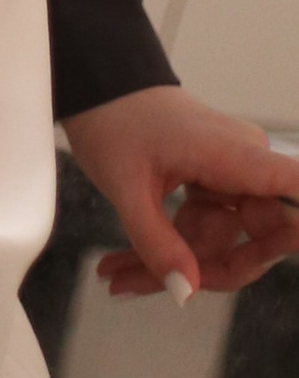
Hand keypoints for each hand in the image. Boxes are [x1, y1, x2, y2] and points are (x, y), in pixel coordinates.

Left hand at [65, 84, 298, 298]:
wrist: (98, 84)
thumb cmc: (113, 119)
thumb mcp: (126, 186)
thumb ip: (156, 242)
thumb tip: (185, 293)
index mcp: (238, 156)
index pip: (297, 189)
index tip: (294, 245)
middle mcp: (248, 165)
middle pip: (255, 241)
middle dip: (199, 273)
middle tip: (131, 286)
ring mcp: (234, 176)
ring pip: (223, 242)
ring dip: (172, 265)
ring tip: (113, 276)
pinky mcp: (217, 183)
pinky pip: (207, 229)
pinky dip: (170, 247)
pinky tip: (123, 264)